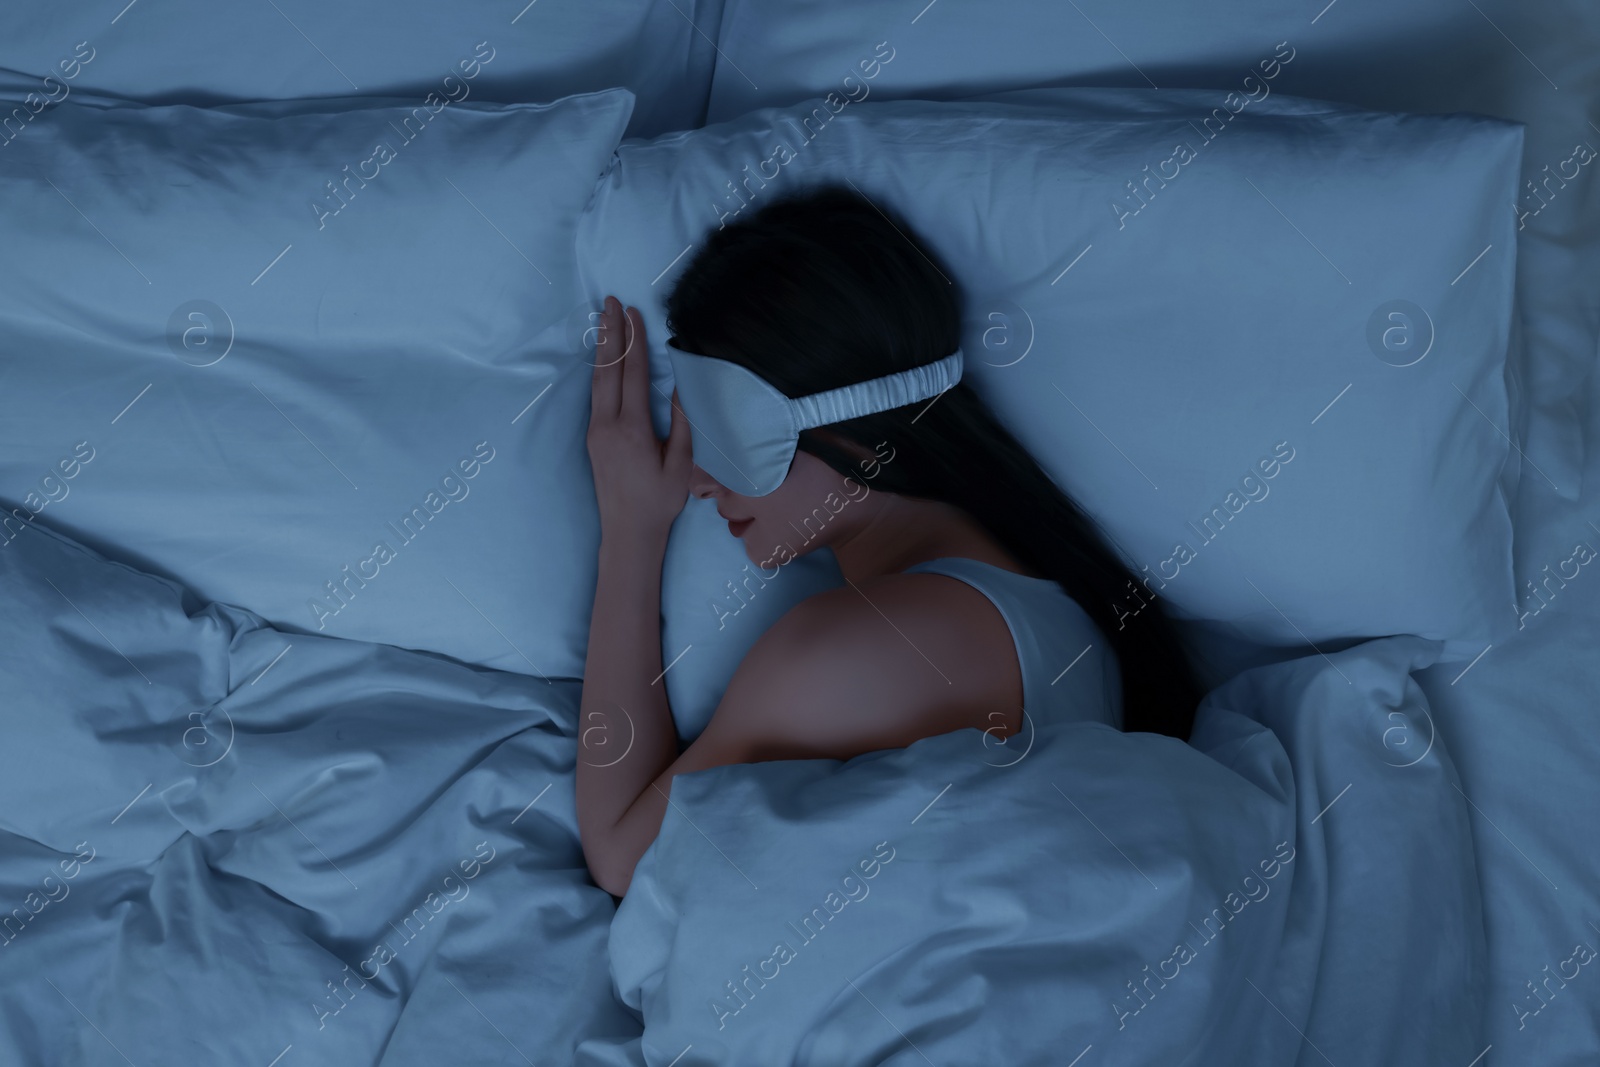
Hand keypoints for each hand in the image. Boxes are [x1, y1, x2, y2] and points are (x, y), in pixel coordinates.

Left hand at [587, 295, 691, 543]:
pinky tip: (602, 356)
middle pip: (608, 370)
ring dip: (602, 347)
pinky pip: (596, 395)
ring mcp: (596, 431)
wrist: (628, 531)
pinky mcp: (593, 437)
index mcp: (633, 430)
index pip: (633, 375)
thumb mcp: (681, 464)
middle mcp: (608, 426)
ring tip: (603, 318)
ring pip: (597, 380)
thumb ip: (682, 423)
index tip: (635, 314)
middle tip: (610, 301)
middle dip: (610, 333)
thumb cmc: (660, 500)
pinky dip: (600, 369)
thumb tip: (680, 387)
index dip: (634, 342)